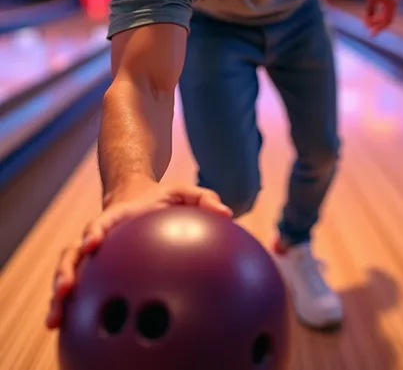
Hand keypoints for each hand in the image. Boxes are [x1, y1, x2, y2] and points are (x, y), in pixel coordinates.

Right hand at [45, 180, 231, 329]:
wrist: (138, 197)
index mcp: (118, 217)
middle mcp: (100, 235)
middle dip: (67, 270)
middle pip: (74, 252)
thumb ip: (204, 199)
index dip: (95, 231)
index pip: (102, 222)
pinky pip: (82, 289)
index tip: (92, 243)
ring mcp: (95, 255)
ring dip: (59, 296)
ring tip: (54, 320)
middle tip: (65, 291)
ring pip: (70, 272)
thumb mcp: (184, 192)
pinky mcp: (97, 271)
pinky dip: (71, 308)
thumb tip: (227, 214)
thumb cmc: (163, 198)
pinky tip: (66, 331)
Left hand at [362, 0, 399, 35]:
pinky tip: (369, 13)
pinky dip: (377, 11)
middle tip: (368, 29)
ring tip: (366, 21)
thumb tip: (368, 23)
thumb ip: (370, 12)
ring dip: (376, 18)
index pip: (387, 21)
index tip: (371, 34)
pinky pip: (383, 6)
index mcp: (393, 4)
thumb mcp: (370, 0)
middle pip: (387, 18)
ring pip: (385, 12)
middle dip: (377, 24)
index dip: (379, 28)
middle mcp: (394, 2)